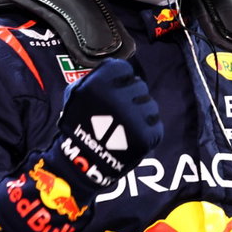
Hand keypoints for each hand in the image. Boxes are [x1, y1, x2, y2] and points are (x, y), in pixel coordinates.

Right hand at [50, 59, 160, 187]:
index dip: (119, 80)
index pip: (123, 68)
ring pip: (150, 105)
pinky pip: (155, 125)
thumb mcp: (75, 94)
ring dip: (141, 113)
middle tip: (119, 112)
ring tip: (125, 126)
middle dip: (131, 97)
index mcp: (100, 82)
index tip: (113, 92)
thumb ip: (94, 77)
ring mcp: (135, 117)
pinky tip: (131, 137)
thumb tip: (116, 72)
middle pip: (139, 85)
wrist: (82, 162)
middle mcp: (120, 97)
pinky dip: (147, 131)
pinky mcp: (147, 135)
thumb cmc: (78, 126)